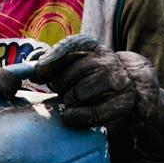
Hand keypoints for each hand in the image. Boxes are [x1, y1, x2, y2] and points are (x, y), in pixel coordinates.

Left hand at [34, 35, 161, 128]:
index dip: (53, 56)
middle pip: (68, 75)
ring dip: (69, 102)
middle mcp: (107, 60)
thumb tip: (31, 62)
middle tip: (63, 90)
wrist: (132, 90)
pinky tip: (70, 117)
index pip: (72, 45)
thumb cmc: (92, 77)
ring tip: (73, 101)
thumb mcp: (74, 64)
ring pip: (78, 94)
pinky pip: (92, 113)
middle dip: (59, 86)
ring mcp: (118, 81)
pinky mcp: (123, 103)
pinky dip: (77, 117)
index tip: (39, 69)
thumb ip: (53, 61)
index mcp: (92, 47)